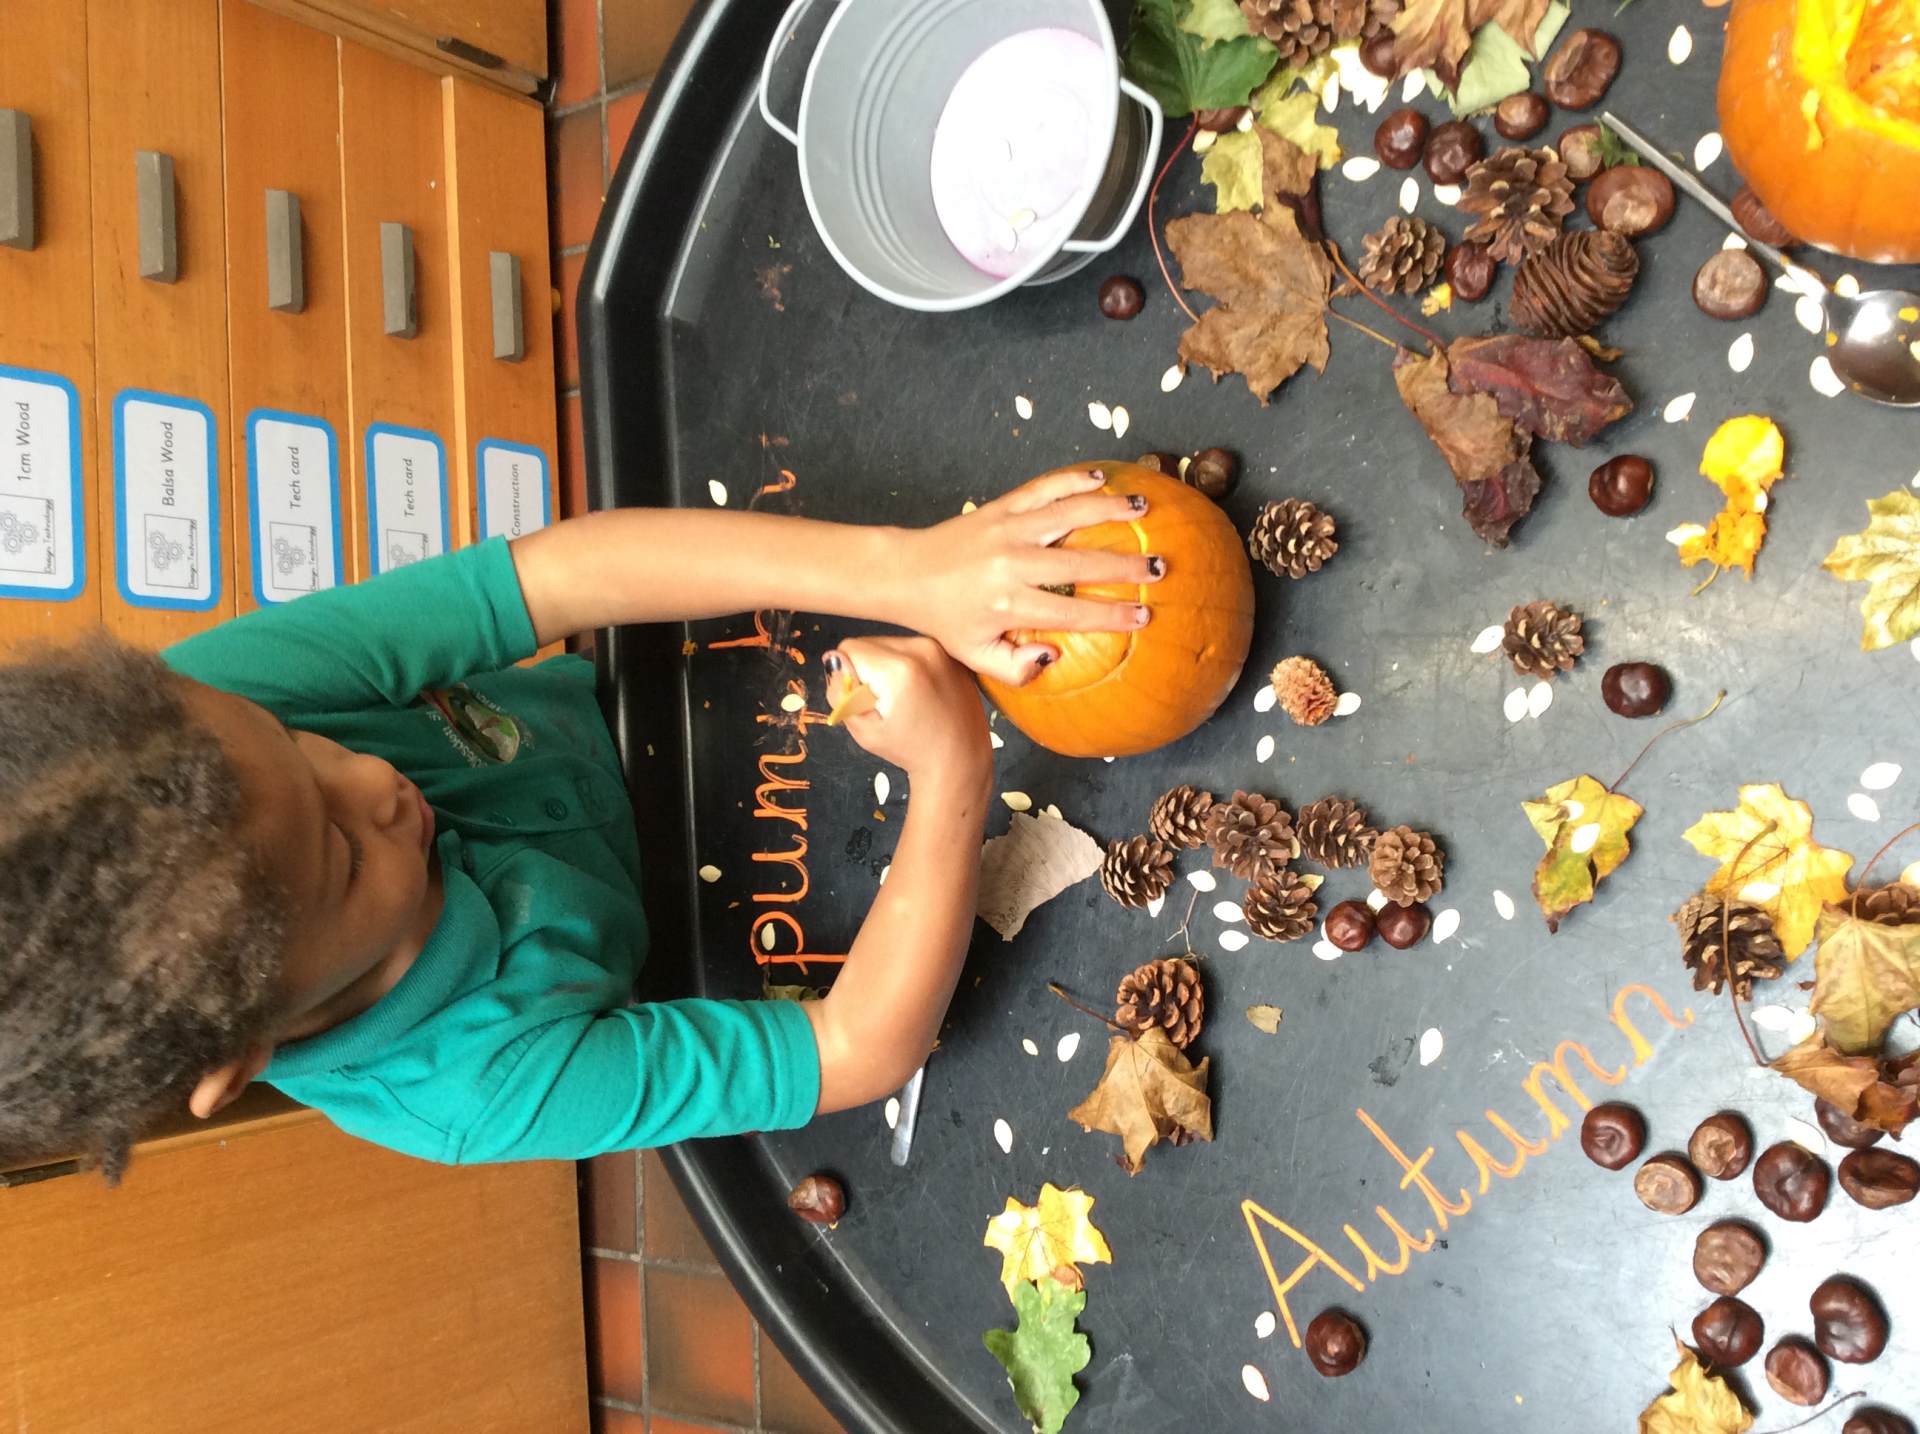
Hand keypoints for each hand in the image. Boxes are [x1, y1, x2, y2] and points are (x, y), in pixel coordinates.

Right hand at [825, 637, 988, 785]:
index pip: (848, 649)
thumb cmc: (909, 749)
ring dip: (886, 665)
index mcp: (898, 669)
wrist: (959, 758)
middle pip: (869, 643)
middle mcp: (920, 648)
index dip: (848, 676)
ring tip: (904, 697)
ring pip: (889, 643)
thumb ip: (840, 693)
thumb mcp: (863, 730)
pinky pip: (912, 648)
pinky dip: (908, 664)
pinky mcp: (950, 652)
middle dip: (867, 668)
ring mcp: (939, 647)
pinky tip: (920, 691)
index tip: (865, 699)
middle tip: (885, 701)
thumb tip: (834, 662)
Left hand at [888, 469, 1161, 685]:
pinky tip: (1101, 478)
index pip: (1071, 612)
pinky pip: (1042, 489)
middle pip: (1079, 563)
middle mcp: (1011, 564)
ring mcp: (1007, 530)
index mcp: (1008, 605)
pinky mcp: (1000, 508)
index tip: (1144, 615)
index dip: (1111, 615)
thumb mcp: (976, 656)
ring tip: (1144, 508)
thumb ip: (1015, 669)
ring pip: (1066, 514)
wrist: (908, 574)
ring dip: (1108, 509)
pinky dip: (1071, 480)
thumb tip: (1055, 656)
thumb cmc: (948, 620)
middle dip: (1124, 566)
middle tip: (1159, 567)